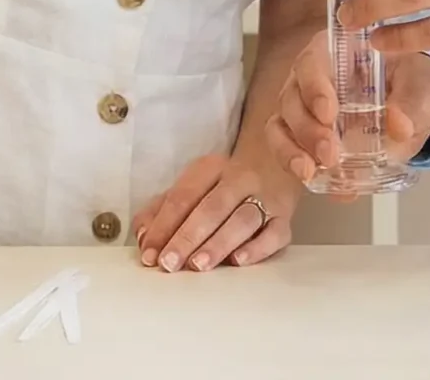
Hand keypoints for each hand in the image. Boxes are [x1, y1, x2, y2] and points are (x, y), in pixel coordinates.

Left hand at [132, 152, 298, 271]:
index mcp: (210, 168)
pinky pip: (274, 234)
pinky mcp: (285, 219)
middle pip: (211, 208)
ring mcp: (266, 198)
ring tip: (198, 264)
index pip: (183, 196)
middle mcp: (240, 179)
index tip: (150, 254)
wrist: (276, 164)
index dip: (163, 226)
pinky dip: (257, 248)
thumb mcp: (191, 188)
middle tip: (170, 263)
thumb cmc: (223, 186)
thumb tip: (144, 238)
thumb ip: (161, 211)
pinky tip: (238, 261)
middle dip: (188, 237)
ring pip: (242, 220)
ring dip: (218, 243)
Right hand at [267, 33, 429, 186]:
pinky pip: (288, 150)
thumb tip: (399, 125)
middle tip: (329, 153)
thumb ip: (413, 104)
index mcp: (337, 53)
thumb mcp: (423, 88)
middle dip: (306, 130)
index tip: (329, 113)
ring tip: (311, 171)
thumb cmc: (416, 85)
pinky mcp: (304, 138)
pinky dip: (299, 167)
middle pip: (292, 99)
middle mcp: (311, 78)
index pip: (312, 63)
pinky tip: (321, 183)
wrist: (419, 109)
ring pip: (281, 126)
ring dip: (292, 151)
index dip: (314, 88)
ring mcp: (304, 109)